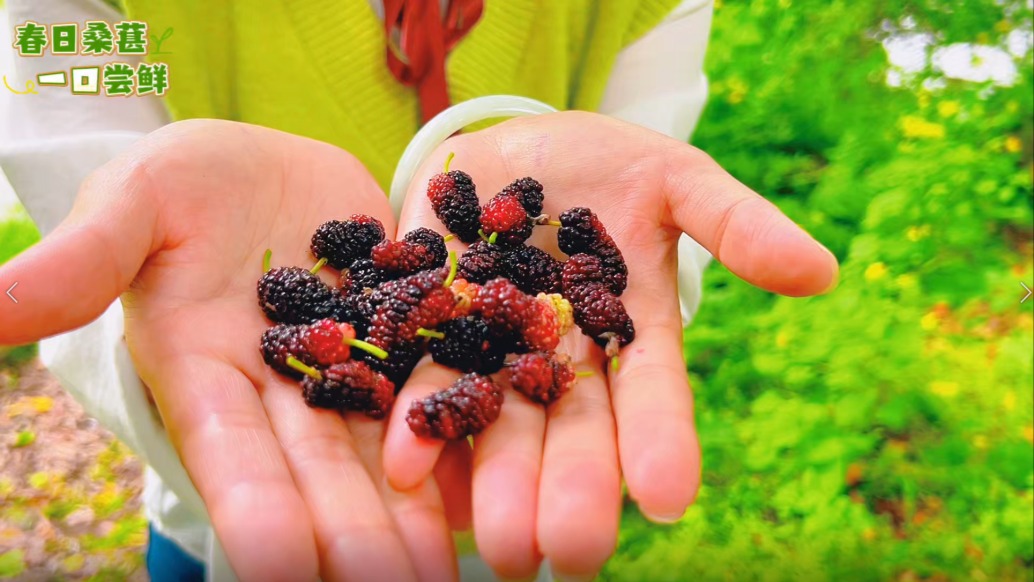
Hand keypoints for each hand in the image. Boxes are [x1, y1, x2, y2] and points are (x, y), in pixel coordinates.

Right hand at [0, 120, 462, 581]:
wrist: (272, 165)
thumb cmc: (186, 181)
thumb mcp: (135, 202)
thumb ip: (84, 260)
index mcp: (206, 371)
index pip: (228, 454)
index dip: (253, 511)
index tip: (278, 569)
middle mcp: (280, 393)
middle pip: (318, 475)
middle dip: (352, 537)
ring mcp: (350, 371)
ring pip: (382, 455)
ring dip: (411, 516)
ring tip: (444, 575)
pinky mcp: (406, 339)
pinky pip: (436, 393)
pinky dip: (457, 441)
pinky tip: (489, 489)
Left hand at [381, 111, 839, 579]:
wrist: (512, 147)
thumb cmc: (610, 165)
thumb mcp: (677, 180)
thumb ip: (735, 222)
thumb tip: (822, 272)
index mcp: (628, 332)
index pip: (652, 395)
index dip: (662, 443)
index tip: (670, 499)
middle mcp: (562, 356)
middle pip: (571, 429)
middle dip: (573, 488)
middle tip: (572, 552)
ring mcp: (493, 345)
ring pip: (497, 420)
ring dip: (494, 479)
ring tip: (499, 542)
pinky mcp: (430, 326)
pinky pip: (423, 378)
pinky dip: (418, 422)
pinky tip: (408, 468)